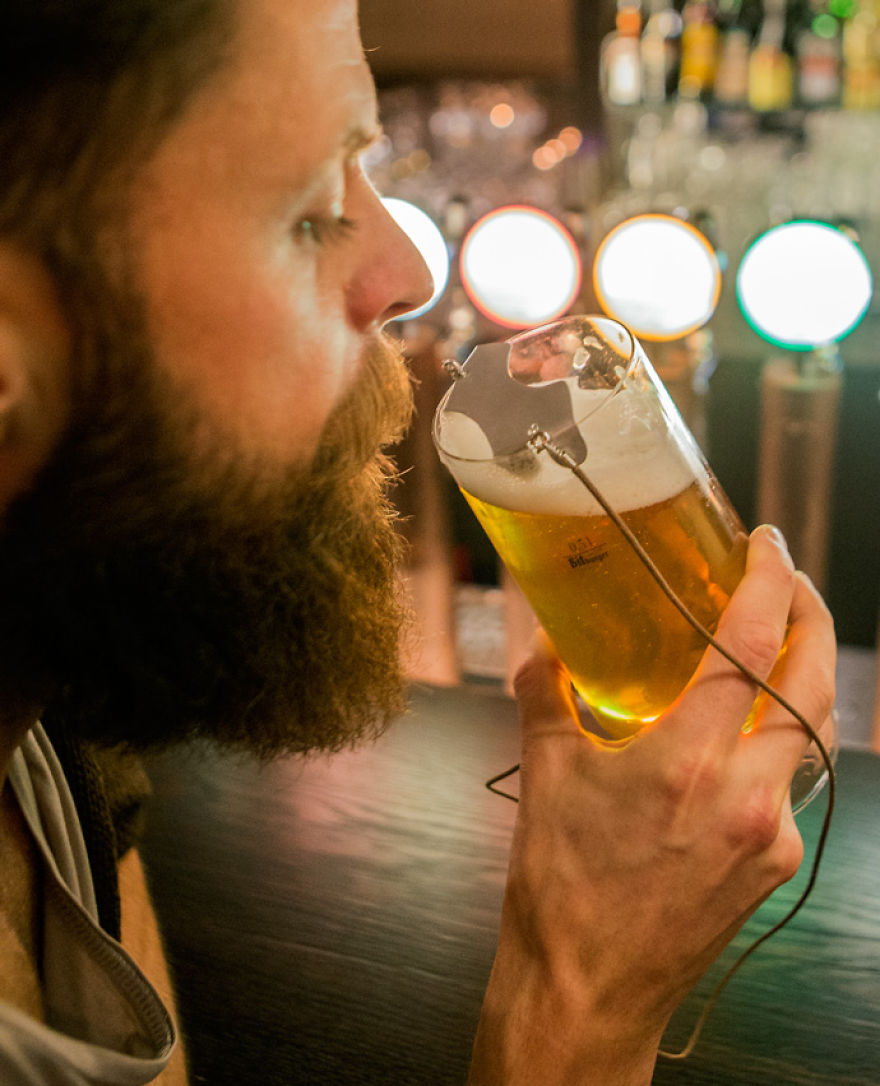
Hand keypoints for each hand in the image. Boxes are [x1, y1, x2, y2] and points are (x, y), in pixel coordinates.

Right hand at [468, 526, 835, 1085]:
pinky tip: (743, 736)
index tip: (766, 545)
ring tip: (775, 644)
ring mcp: (771, 834)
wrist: (587, 989)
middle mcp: (746, 795)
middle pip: (814, 684)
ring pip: (814, 734)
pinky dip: (779, 742)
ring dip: (804, 679)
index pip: (751, 648)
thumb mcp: (546, 777)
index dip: (769, 584)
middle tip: (791, 581)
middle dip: (814, 619)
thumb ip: (546, 697)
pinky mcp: (775, 865)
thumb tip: (543, 646)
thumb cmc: (560, 885)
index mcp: (686, 762)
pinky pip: (793, 783)